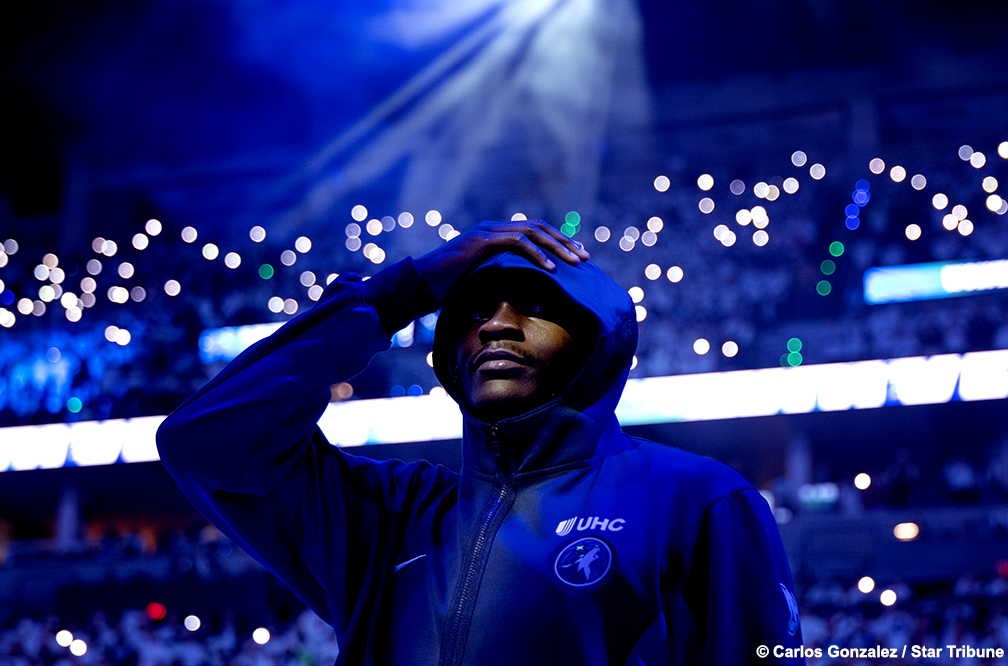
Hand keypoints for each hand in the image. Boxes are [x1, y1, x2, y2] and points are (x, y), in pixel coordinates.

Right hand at [414, 219, 589, 300]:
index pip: (533, 232)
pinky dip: (537, 255)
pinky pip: (516, 243)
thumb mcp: (481, 283)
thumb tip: (524, 295)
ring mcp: (487, 232)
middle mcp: (493, 228)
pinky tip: (551, 269)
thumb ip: (501, 280)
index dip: (557, 242)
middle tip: (585, 257)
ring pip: (532, 232)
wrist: (420, 285)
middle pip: (538, 228)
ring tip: (575, 263)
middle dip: (564, 242)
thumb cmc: (447, 289)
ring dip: (556, 247)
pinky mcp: (481, 241)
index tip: (577, 255)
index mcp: (495, 236)